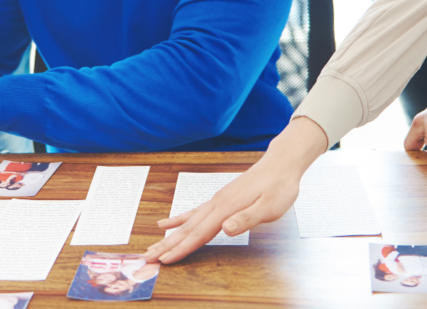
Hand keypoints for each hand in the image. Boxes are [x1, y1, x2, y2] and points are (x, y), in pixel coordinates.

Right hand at [144, 118, 327, 264]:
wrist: (280, 165)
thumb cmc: (278, 187)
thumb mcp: (270, 206)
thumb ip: (246, 219)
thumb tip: (225, 228)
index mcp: (226, 209)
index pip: (199, 234)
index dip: (181, 248)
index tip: (164, 261)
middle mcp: (216, 204)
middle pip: (186, 229)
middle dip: (166, 245)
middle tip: (146, 258)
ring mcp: (216, 201)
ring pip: (186, 222)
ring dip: (168, 236)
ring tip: (152, 246)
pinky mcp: (219, 200)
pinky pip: (193, 212)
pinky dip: (178, 219)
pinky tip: (166, 223)